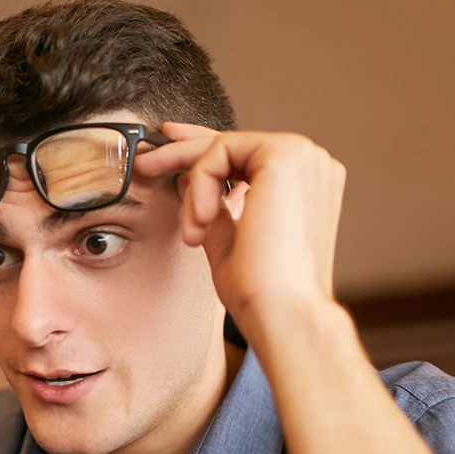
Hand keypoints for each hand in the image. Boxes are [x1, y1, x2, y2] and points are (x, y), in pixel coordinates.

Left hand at [134, 123, 344, 333]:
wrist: (283, 310)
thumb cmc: (260, 287)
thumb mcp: (228, 239)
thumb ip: (213, 206)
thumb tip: (186, 176)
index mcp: (303, 184)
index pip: (246, 155)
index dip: (202, 149)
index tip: (164, 156)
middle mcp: (310, 164)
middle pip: (233, 144)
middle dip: (182, 151)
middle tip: (144, 162)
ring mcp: (303, 155)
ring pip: (222, 147)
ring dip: (194, 186)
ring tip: (192, 229)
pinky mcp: (285, 154)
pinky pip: (221, 152)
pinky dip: (201, 184)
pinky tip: (201, 220)